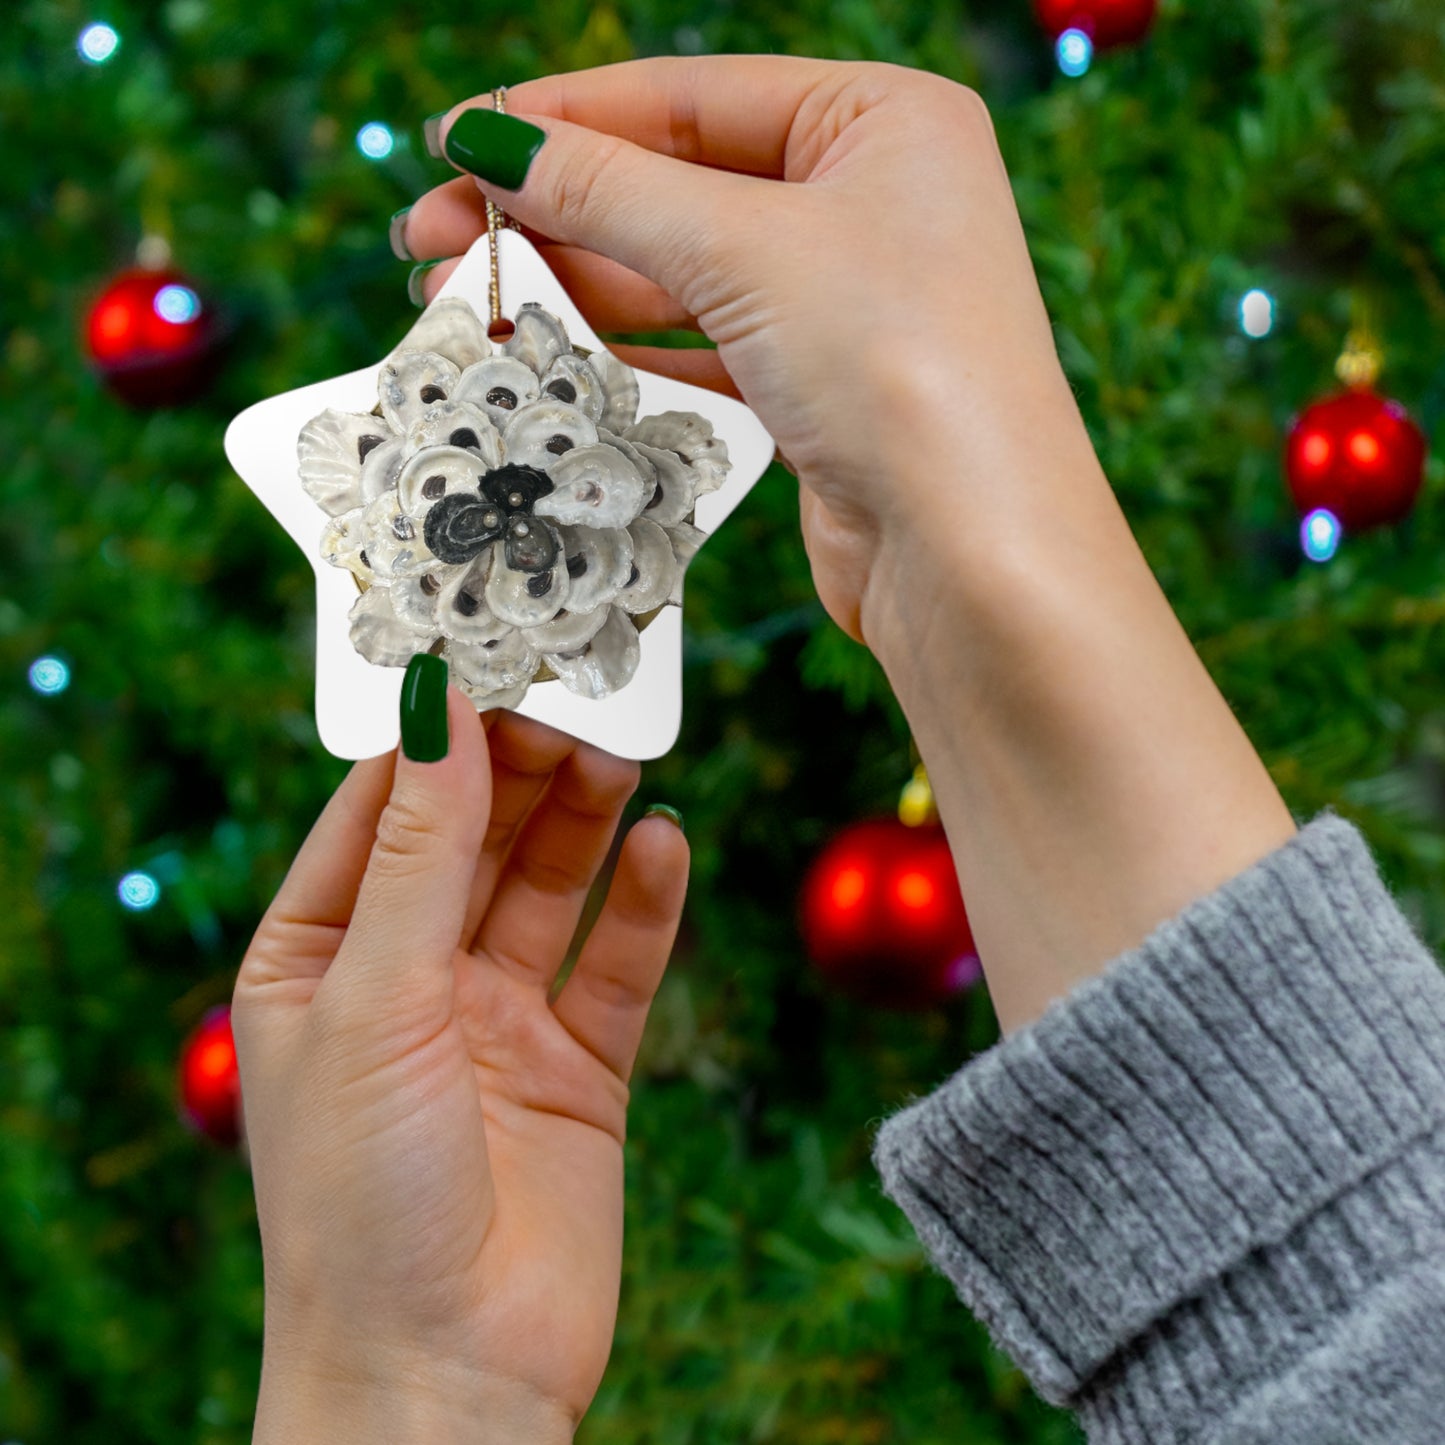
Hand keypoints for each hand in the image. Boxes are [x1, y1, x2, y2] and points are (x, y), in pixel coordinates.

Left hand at [233, 697, 687, 1442]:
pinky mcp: (579, 1068)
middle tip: (578, 701)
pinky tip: (666, 845)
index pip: (378, 812)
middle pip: (474, 839)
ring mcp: (497, 1022)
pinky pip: (616, 964)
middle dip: (522, 770)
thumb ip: (416, 853)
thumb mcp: (373, 1000)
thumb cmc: (361, 1202)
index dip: (434, 739)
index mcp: (318, 959)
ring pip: (549, 887)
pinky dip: (644, 904)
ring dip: (585, 820)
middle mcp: (408, 981)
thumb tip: (434, 712)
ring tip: (624, 756)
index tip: (490, 663)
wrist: (445, 1378)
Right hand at [401, 56, 1086, 642]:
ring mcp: (847, 297)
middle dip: (552, 207)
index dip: (562, 118)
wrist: (972, 554)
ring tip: (466, 294)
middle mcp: (871, 198)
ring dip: (575, 280)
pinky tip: (549, 345)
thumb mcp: (744, 248)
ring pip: (682, 269)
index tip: (454, 141)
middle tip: (431, 235)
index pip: (689, 96)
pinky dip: (626, 344)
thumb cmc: (897, 367)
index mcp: (882, 119)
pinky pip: (703, 343)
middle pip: (676, 182)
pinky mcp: (821, 385)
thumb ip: (610, 190)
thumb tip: (489, 142)